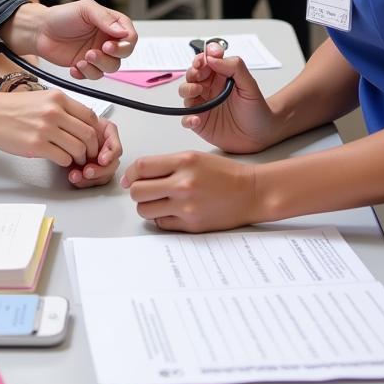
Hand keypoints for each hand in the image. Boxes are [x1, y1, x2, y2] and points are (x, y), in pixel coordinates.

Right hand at [0, 88, 103, 166]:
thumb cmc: (11, 108)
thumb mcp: (41, 98)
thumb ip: (61, 109)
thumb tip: (80, 124)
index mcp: (58, 98)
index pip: (90, 116)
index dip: (96, 131)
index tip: (94, 139)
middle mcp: (54, 111)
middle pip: (88, 134)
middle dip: (92, 148)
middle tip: (89, 154)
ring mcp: (45, 128)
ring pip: (78, 148)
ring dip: (79, 157)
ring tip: (74, 159)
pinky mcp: (36, 145)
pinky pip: (62, 158)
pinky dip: (65, 162)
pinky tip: (60, 159)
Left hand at [33, 0, 135, 77]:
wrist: (39, 31)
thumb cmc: (61, 16)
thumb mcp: (85, 9)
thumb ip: (105, 19)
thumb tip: (123, 32)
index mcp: (111, 24)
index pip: (130, 36)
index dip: (124, 44)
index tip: (109, 45)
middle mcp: (106, 39)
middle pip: (123, 55)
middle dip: (110, 57)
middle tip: (94, 52)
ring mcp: (97, 53)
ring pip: (110, 67)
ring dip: (97, 66)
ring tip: (82, 59)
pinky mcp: (85, 65)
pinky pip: (94, 76)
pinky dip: (85, 74)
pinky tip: (74, 66)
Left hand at [67, 117, 121, 187]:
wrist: (62, 130)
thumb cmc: (71, 122)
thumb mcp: (80, 120)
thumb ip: (87, 128)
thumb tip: (91, 134)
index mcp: (108, 133)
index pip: (116, 148)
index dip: (110, 155)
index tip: (101, 160)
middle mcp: (107, 149)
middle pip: (112, 165)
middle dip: (99, 170)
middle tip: (87, 171)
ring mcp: (100, 162)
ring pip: (103, 176)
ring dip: (90, 179)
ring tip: (75, 176)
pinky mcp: (91, 173)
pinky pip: (91, 181)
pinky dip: (82, 181)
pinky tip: (74, 178)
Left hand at [121, 151, 257, 231]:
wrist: (251, 193)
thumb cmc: (225, 174)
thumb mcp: (194, 157)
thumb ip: (165, 165)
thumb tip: (135, 176)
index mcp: (183, 162)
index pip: (141, 167)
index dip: (131, 173)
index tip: (132, 178)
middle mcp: (183, 184)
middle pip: (138, 191)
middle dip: (137, 191)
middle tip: (147, 190)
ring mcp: (186, 207)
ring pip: (145, 210)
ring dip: (148, 206)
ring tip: (160, 201)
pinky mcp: (191, 225)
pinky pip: (161, 224)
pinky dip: (162, 218)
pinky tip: (173, 211)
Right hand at [179, 42, 277, 153]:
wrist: (261, 134)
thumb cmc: (257, 109)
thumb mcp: (250, 85)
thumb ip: (234, 67)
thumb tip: (213, 57)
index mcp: (220, 76)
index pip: (206, 61)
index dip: (202, 57)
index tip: (204, 59)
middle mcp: (209, 88)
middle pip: (192, 74)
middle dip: (193, 72)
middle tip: (199, 75)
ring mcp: (203, 105)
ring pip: (185, 92)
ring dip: (187, 89)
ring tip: (197, 91)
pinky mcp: (200, 122)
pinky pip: (186, 119)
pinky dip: (187, 118)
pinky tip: (196, 119)